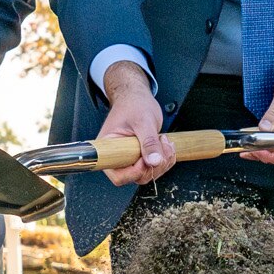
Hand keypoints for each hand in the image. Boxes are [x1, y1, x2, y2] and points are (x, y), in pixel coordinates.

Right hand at [98, 61, 172, 186]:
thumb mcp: (143, 121)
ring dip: (162, 161)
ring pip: (148, 174)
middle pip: (136, 177)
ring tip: (163, 140)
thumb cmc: (133, 104)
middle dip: (153, 164)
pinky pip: (155, 167)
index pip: (117, 175)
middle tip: (159, 143)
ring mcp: (130, 158)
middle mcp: (117, 157)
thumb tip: (154, 161)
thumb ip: (148, 141)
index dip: (134, 171)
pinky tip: (164, 143)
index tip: (144, 157)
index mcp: (108, 149)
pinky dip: (165, 158)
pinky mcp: (141, 157)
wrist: (137, 97)